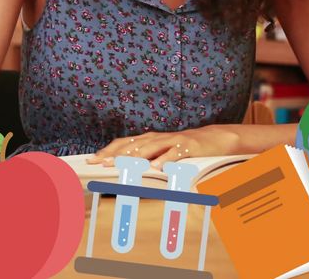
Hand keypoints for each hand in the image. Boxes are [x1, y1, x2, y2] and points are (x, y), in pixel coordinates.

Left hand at [85, 125, 242, 169]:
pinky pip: (175, 154)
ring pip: (151, 147)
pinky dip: (165, 160)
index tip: (92, 161)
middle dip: (115, 154)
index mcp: (150, 139)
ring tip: (121, 164)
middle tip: (101, 163)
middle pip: (133, 144)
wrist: (215, 139)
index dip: (108, 151)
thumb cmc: (185, 148)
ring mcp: (173, 141)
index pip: (124, 143)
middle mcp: (158, 138)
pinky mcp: (189, 147)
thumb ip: (146, 159)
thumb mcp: (163, 152)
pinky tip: (156, 167)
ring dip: (135, 155)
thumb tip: (124, 170)